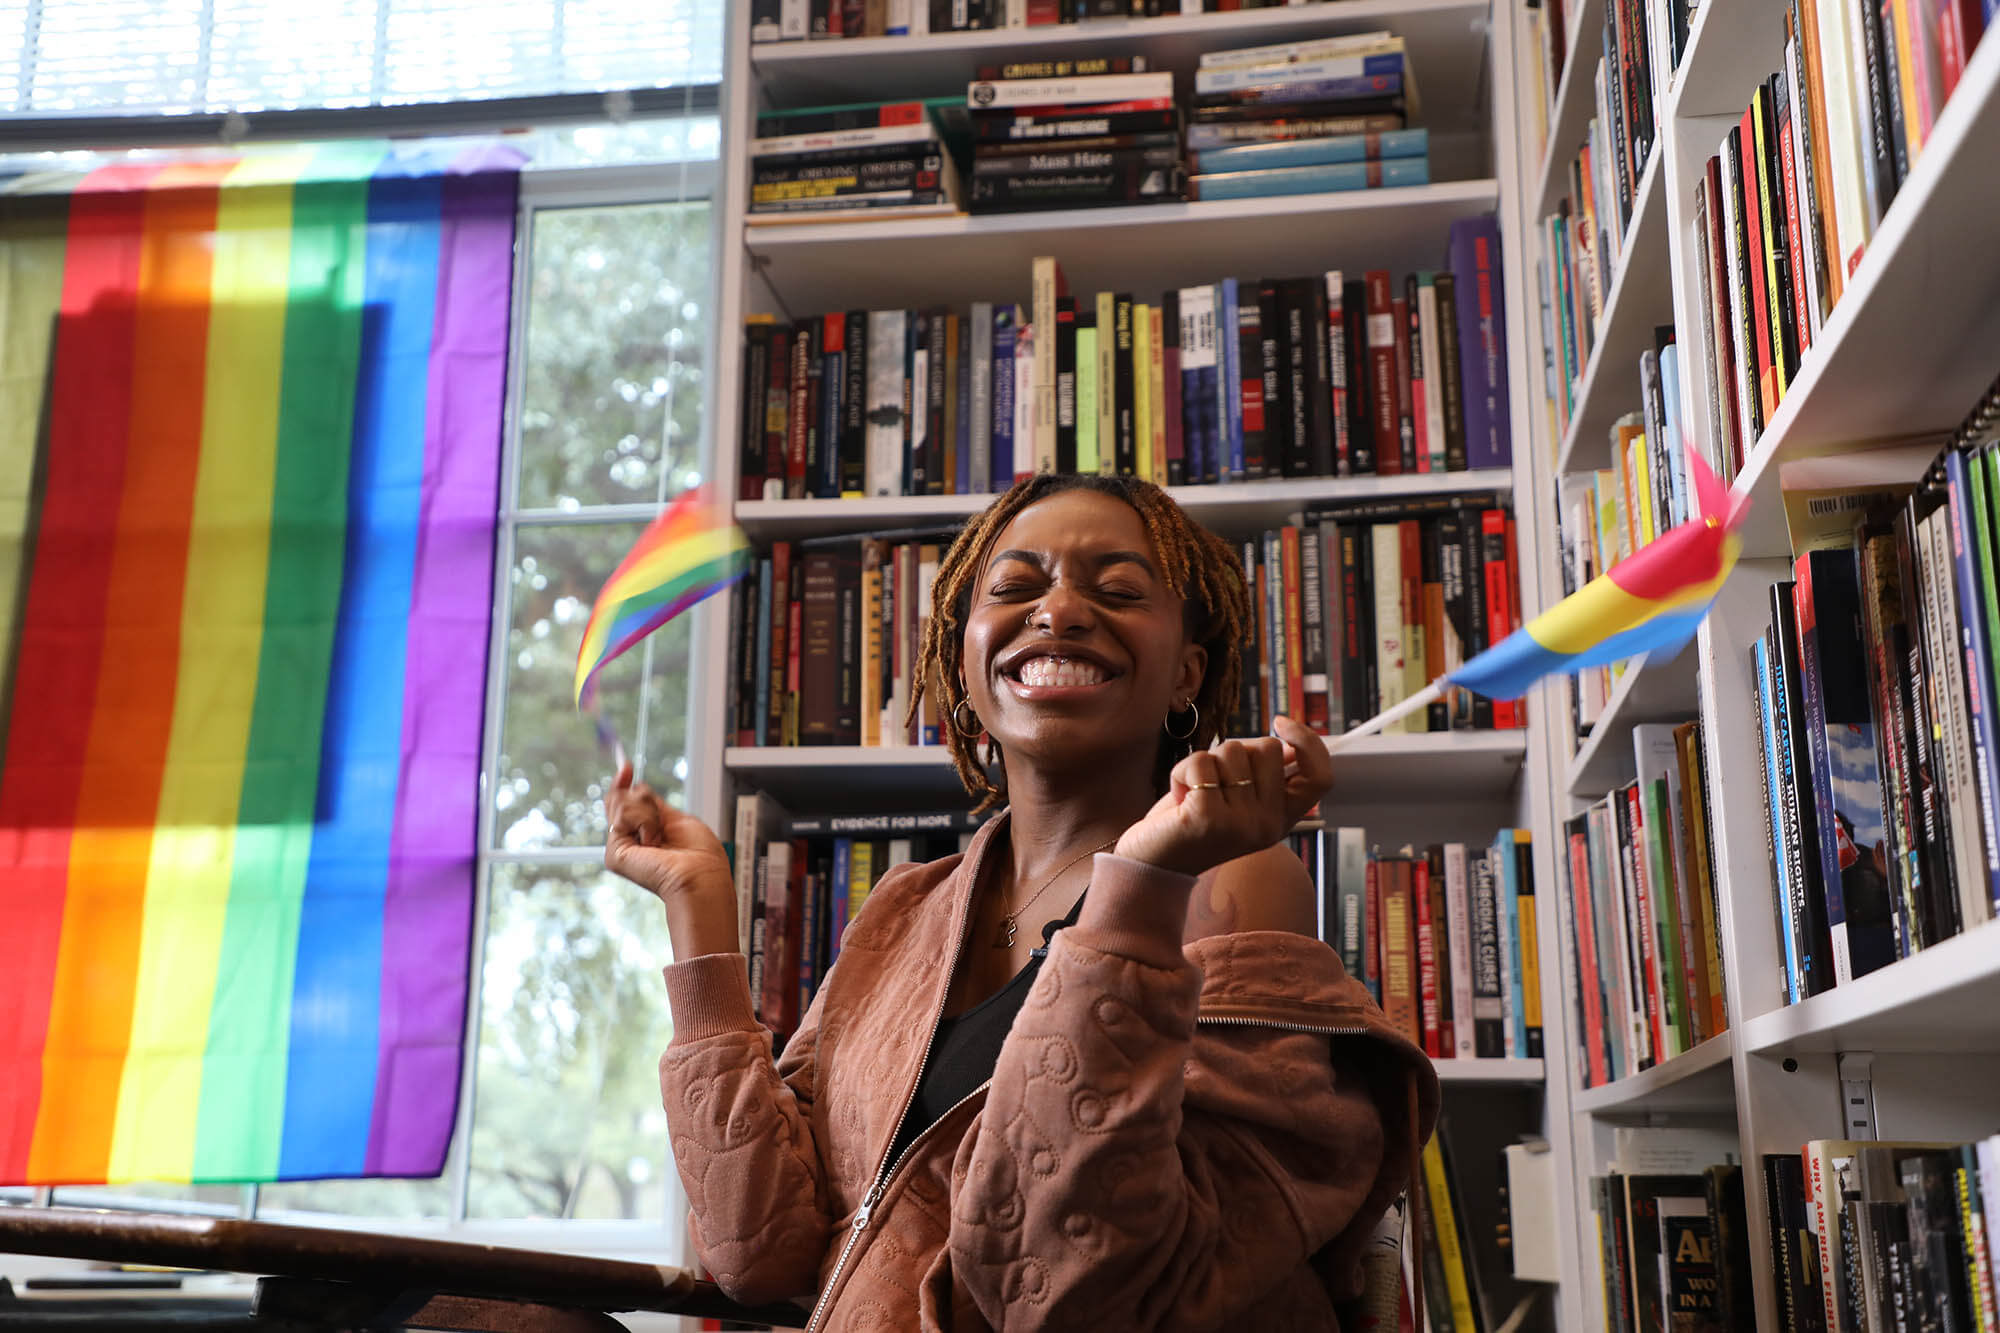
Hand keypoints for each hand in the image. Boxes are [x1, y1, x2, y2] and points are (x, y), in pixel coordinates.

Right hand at [605, 763, 739, 956]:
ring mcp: (620, 846)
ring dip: (648, 813)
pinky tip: (653, 841)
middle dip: (642, 798)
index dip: (623, 783)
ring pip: (620, 803)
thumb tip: (635, 786)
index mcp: (644, 834)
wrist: (700, 875)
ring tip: (661, 837)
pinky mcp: (615, 854)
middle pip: (618, 799)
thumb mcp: (677, 818)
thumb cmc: (699, 854)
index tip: (626, 766)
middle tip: (661, 818)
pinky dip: (645, 821)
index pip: (624, 803)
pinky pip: (624, 815)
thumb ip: (652, 806)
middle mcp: (629, 840)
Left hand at [1113, 715, 1333, 878]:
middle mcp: (1268, 825)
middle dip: (1235, 751)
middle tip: (1213, 781)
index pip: (1320, 778)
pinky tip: (1179, 799)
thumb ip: (1263, 774)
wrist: (1154, 865)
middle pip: (1268, 749)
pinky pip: (1201, 762)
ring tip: (1194, 793)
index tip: (1280, 722)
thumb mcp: (1238, 798)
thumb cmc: (1194, 821)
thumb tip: (1285, 740)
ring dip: (1205, 762)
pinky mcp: (1208, 817)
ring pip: (1232, 751)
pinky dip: (1181, 771)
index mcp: (1281, 820)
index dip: (1309, 743)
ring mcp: (1240, 823)